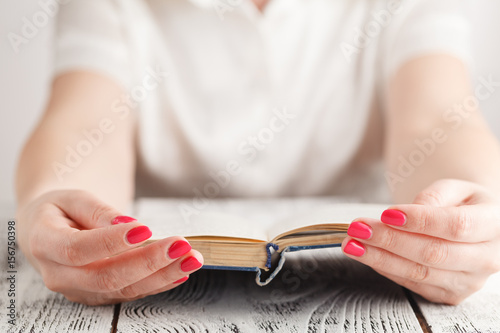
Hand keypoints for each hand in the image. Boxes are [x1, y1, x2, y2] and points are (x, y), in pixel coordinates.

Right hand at [16, 190, 202, 304]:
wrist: (48, 231)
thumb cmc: (61, 210)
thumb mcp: (72, 198)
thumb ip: (96, 210)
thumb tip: (127, 223)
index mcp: (45, 244)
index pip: (78, 249)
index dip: (112, 242)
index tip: (146, 229)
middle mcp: (59, 275)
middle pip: (107, 275)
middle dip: (149, 262)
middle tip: (182, 245)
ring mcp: (79, 290)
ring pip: (123, 289)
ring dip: (162, 276)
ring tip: (192, 259)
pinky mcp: (98, 295)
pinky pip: (131, 293)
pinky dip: (159, 283)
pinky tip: (181, 271)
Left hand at [342, 179, 499, 304]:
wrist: (473, 225)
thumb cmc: (462, 204)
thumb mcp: (454, 188)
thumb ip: (434, 196)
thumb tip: (405, 213)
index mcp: (494, 225)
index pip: (456, 226)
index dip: (420, 221)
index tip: (387, 214)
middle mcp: (487, 258)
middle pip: (433, 253)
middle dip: (389, 240)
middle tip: (358, 228)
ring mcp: (469, 281)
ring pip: (420, 273)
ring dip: (380, 258)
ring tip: (352, 243)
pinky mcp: (449, 294)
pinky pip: (413, 283)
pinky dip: (386, 269)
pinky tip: (367, 254)